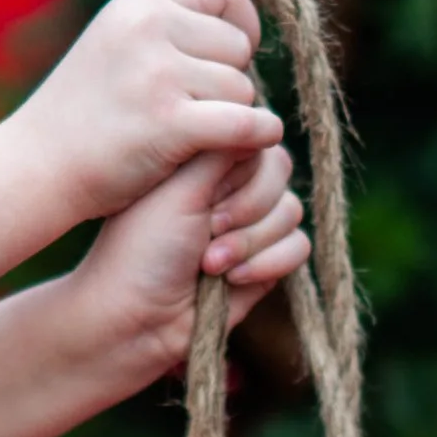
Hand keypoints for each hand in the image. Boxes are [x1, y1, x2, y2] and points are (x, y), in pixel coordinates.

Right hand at [9, 0, 282, 225]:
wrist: (36, 164)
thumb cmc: (85, 112)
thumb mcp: (118, 43)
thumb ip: (170, 27)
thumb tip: (244, 33)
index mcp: (140, 1)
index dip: (241, 24)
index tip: (232, 57)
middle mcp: (149, 25)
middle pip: (238, 45)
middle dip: (230, 79)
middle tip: (197, 108)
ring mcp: (158, 73)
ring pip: (243, 88)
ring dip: (231, 114)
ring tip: (190, 131)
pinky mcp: (169, 122)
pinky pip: (246, 123)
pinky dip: (258, 135)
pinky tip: (254, 143)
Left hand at [51, 138, 310, 397]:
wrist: (136, 318)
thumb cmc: (142, 248)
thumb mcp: (179, 187)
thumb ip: (221, 147)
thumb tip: (258, 117)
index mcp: (204, 159)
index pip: (255, 138)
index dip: (239, 170)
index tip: (204, 197)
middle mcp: (231, 186)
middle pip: (280, 173)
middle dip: (247, 207)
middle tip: (206, 229)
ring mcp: (252, 223)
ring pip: (292, 211)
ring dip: (251, 241)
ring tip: (209, 264)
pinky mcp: (268, 260)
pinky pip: (299, 246)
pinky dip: (269, 263)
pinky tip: (233, 279)